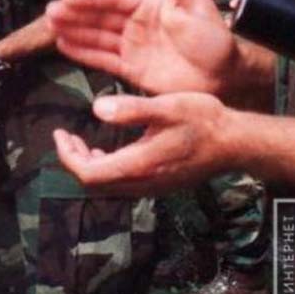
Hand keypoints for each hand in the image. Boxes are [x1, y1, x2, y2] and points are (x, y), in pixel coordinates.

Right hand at [46, 0, 236, 96]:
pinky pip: (103, 59)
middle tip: (50, 12)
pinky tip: (64, 46)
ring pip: (97, 37)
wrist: (224, 76)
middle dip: (76, 13)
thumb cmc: (213, 38)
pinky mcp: (131, 70)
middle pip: (101, 16)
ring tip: (50, 26)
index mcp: (151, 4)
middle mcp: (137, 23)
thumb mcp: (197, 6)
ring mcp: (133, 46)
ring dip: (74, 31)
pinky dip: (83, 53)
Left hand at [54, 92, 229, 193]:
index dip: (67, 156)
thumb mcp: (167, 106)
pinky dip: (109, 168)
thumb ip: (131, 109)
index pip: (88, 173)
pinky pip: (124, 184)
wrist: (234, 142)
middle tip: (68, 137)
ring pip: (108, 186)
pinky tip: (113, 149)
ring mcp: (152, 186)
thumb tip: (96, 108)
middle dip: (75, 161)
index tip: (60, 133)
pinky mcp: (160, 184)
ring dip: (91, 166)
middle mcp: (142, 182)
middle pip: (94, 184)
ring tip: (85, 143)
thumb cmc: (203, 120)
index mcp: (139, 164)